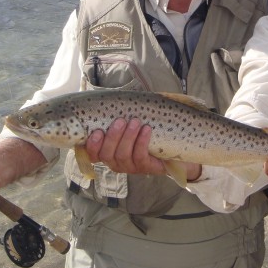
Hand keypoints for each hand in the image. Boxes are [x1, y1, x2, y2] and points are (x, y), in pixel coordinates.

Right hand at [86, 118, 201, 180]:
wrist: (176, 144)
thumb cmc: (146, 127)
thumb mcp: (129, 120)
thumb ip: (117, 113)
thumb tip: (106, 98)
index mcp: (107, 151)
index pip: (91, 155)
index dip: (92, 146)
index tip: (97, 131)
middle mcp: (116, 162)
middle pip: (107, 155)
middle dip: (112, 137)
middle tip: (120, 121)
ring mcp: (131, 167)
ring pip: (123, 156)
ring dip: (128, 137)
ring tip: (135, 122)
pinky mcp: (147, 168)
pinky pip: (140, 157)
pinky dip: (142, 142)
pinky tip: (146, 130)